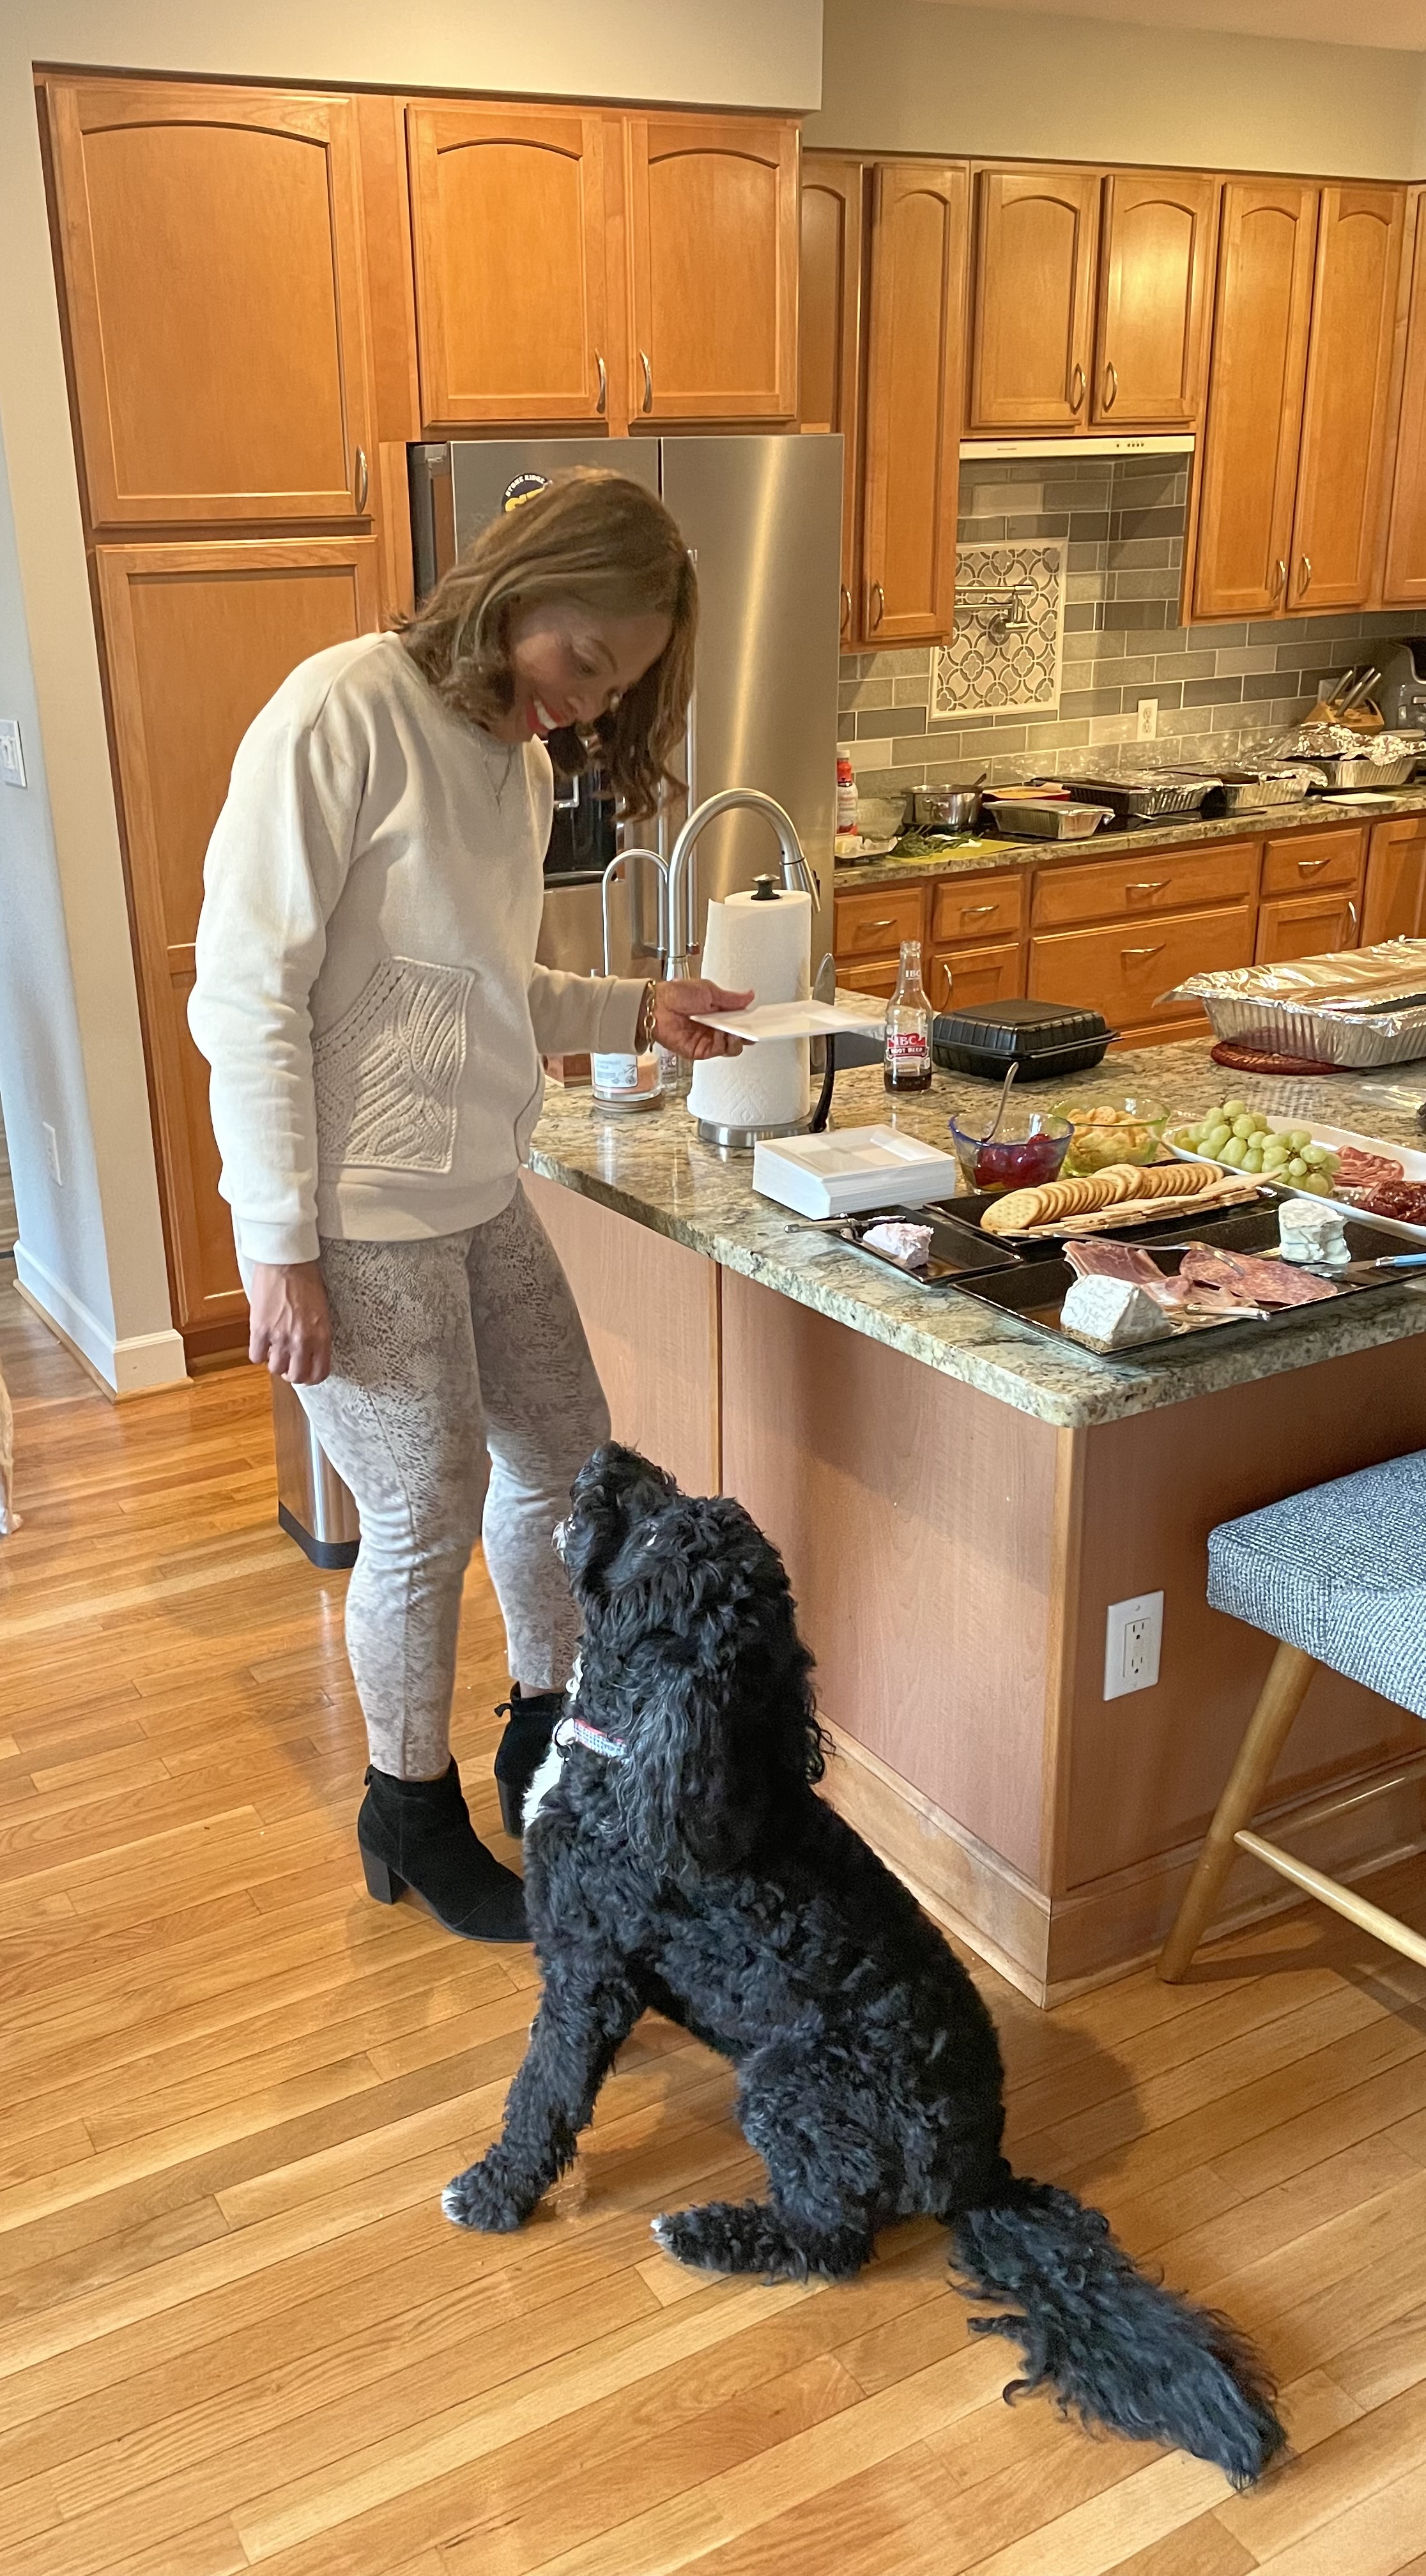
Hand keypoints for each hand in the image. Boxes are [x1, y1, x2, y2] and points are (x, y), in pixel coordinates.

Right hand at [248, 1261, 331, 1385]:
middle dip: (291, 1373)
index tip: (304, 1371)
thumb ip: (316, 1335)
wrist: (287, 1262)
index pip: (319, 1373)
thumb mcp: (321, 1312)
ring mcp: (280, 1337)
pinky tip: (260, 1342)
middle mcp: (302, 1341)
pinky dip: (257, 1352)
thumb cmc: (306, 1280)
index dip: (310, 1377)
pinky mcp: (260, 1329)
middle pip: (296, 1377)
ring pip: (274, 1369)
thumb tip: (307, 1352)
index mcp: (322, 1336)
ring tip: (273, 1349)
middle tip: (287, 1363)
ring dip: (273, 1362)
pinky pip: (255, 1356)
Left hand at [653, 980, 755, 1061]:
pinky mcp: (700, 1050)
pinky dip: (724, 1044)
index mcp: (718, 1012)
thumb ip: (730, 998)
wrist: (656, 1005)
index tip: (762, 1019)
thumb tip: (748, 996)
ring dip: (738, 1039)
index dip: (752, 1021)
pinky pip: (718, 1051)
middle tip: (754, 1027)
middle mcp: (715, 1028)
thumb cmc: (675, 994)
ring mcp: (708, 1039)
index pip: (741, 1020)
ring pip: (732, 1047)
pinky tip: (723, 1034)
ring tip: (736, 1030)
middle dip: (749, 1033)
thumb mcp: (708, 990)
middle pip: (740, 1036)